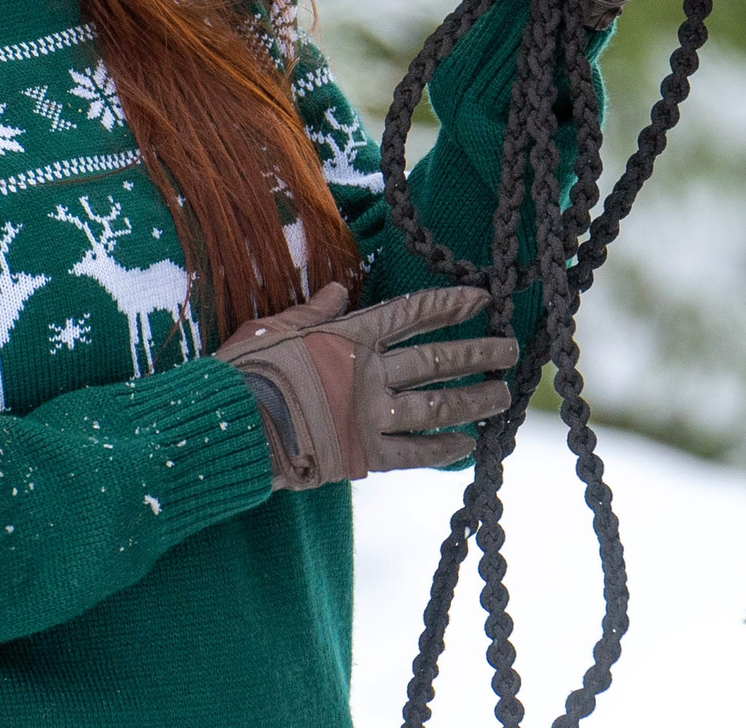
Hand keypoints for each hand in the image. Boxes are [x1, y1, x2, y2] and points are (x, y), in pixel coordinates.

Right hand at [214, 282, 513, 491]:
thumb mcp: (277, 326)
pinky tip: (469, 446)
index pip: (412, 314)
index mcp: (349, 336)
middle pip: (436, 360)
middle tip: (512, 350)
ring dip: (474, 400)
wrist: (234, 424)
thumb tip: (338, 289)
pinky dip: (444, 450)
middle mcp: (369, 373)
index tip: (482, 299)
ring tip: (504, 398)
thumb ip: (315, 311)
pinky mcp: (364, 455)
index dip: (449, 305)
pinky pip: (414, 454)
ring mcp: (370, 415)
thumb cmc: (247, 369)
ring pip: (436, 406)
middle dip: (478, 353)